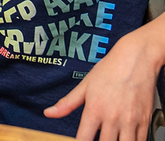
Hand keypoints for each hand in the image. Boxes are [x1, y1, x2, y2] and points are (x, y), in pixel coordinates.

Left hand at [44, 23, 163, 140]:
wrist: (135, 59)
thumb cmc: (109, 70)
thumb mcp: (85, 85)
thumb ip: (67, 103)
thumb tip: (48, 113)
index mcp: (94, 109)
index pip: (84, 139)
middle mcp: (112, 118)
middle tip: (96, 138)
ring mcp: (130, 121)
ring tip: (110, 139)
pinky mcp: (144, 122)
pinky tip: (124, 139)